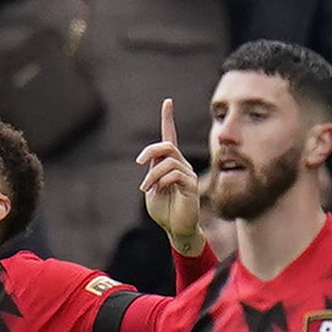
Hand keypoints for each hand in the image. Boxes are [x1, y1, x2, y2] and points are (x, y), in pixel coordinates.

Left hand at [136, 98, 202, 256]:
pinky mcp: (191, 185)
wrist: (175, 229)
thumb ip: (152, 171)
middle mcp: (181, 165)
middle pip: (167, 145)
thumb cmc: (163, 210)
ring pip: (168, 162)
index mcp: (169, 164)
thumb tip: (153, 161)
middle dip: (151, 150)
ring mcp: (187, 174)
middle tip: (140, 163)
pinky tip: (159, 191)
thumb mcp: (151, 187)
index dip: (168, 119)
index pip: (170, 137)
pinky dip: (162, 181)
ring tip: (146, 188)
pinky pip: (174, 174)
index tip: (167, 102)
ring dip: (152, 175)